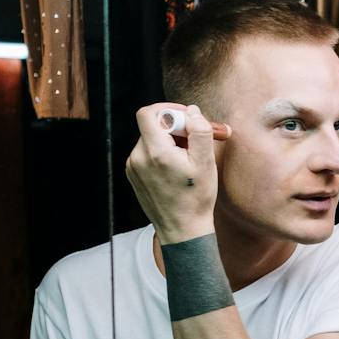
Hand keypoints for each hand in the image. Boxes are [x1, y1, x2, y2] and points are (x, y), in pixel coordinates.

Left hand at [126, 103, 217, 242]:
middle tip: (193, 142)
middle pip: (152, 126)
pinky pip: (146, 153)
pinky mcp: (133, 175)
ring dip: (168, 141)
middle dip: (174, 128)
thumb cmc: (196, 198)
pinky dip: (160, 153)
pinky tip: (175, 169)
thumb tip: (192, 112)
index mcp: (155, 152)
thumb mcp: (205, 163)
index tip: (186, 118)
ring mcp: (133, 167)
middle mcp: (138, 157)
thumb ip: (200, 131)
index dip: (168, 109)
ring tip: (185, 159)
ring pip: (150, 139)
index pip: (149, 113)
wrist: (182, 229)